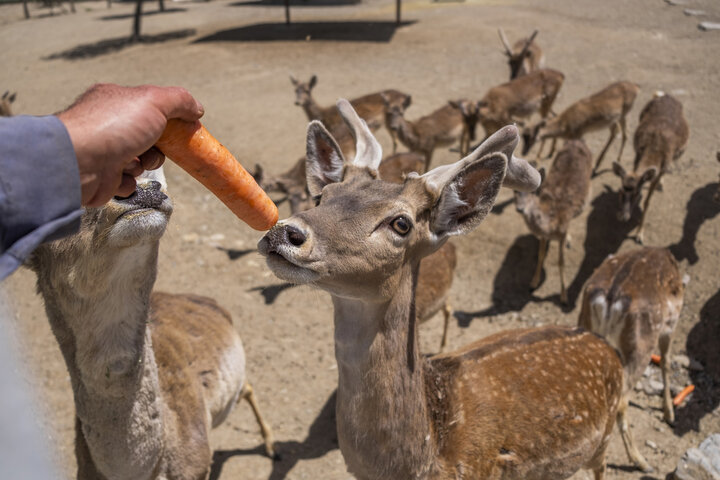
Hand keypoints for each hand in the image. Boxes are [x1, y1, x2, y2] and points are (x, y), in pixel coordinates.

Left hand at [57, 83, 203, 206]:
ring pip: (138, 161)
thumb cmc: (114, 127)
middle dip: (157, 148)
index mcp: (116, 100)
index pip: (149, 107)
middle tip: (155, 149)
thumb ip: (179, 101)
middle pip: (147, 136)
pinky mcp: (101, 176)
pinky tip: (119, 176)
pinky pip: (126, 181)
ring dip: (142, 165)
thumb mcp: (154, 102)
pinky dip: (128, 182)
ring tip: (132, 164)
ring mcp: (103, 150)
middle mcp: (107, 123)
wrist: (79, 162)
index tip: (182, 130)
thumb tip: (197, 108)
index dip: (168, 118)